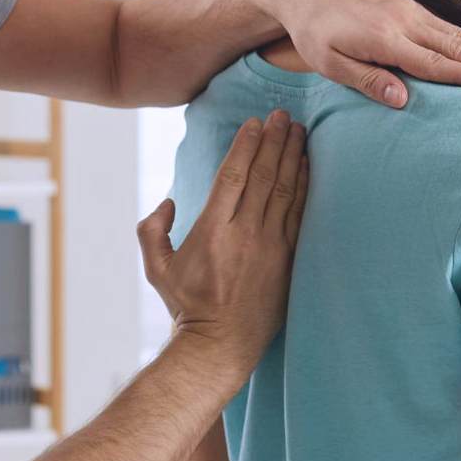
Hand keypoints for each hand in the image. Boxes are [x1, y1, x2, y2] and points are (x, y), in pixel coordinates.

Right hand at [136, 109, 308, 366]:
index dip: (246, 144)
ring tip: (300, 132)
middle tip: (284, 115)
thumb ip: (152, 230)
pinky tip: (308, 167)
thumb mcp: (156, 268)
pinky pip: (299, 214)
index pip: (233, 175)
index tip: (256, 122)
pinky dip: (305, 187)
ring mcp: (271, 246)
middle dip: (275, 141)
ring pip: (285, 190)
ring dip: (293, 157)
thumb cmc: (186, 306)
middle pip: (264, 175)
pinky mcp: (288, 259)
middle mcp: (245, 233)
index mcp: (212, 230)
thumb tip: (167, 202)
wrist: (220, 344)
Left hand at [267, 0, 460, 107]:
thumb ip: (366, 80)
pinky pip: (445, 24)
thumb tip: (403, 99)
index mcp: (384, 38)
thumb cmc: (313, 34)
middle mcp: (403, 19)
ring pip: (454, 32)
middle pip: (455, 44)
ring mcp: (408, 8)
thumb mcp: (330, 64)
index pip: (433, 61)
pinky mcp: (409, 4)